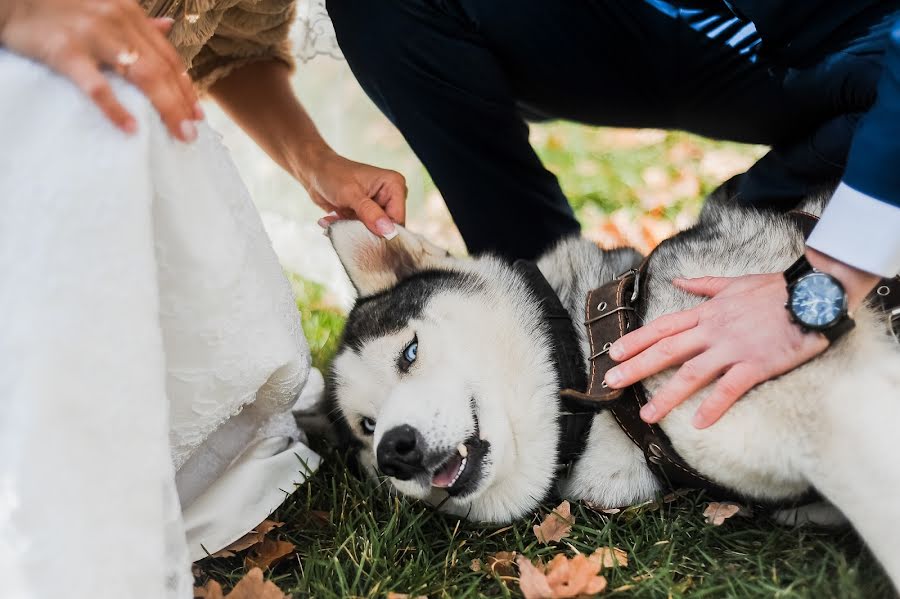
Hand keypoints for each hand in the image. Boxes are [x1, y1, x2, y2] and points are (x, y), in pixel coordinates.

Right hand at [0, 0, 201, 139]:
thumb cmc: (60, 6)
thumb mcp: (105, 6)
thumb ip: (138, 21)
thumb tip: (169, 27)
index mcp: (129, 14)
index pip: (167, 56)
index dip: (185, 86)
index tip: (198, 113)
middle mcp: (117, 22)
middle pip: (161, 69)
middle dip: (181, 103)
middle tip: (192, 133)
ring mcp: (93, 35)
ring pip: (142, 75)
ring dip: (166, 107)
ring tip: (178, 133)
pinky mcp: (66, 50)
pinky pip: (96, 84)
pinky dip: (115, 108)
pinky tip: (130, 128)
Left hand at [306, 151, 406, 238]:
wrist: (315, 172)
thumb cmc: (332, 174)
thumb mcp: (350, 194)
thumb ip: (369, 213)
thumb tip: (387, 230)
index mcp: (394, 185)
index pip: (397, 218)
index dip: (384, 231)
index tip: (365, 235)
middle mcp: (390, 196)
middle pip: (388, 227)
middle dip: (367, 231)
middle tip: (347, 223)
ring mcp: (379, 206)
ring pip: (375, 232)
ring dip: (354, 230)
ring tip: (338, 217)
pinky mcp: (368, 215)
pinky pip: (364, 231)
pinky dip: (349, 229)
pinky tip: (335, 217)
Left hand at [603, 272, 829, 427]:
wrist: (813, 295)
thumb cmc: (775, 290)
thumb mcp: (734, 283)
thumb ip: (703, 285)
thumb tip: (677, 281)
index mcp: (707, 313)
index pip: (663, 327)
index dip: (636, 340)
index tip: (613, 352)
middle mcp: (713, 331)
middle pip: (667, 350)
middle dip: (637, 367)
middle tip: (611, 383)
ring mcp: (733, 348)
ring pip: (692, 373)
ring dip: (667, 396)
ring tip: (648, 415)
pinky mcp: (756, 363)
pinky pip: (730, 387)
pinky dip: (714, 405)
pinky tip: (699, 423)